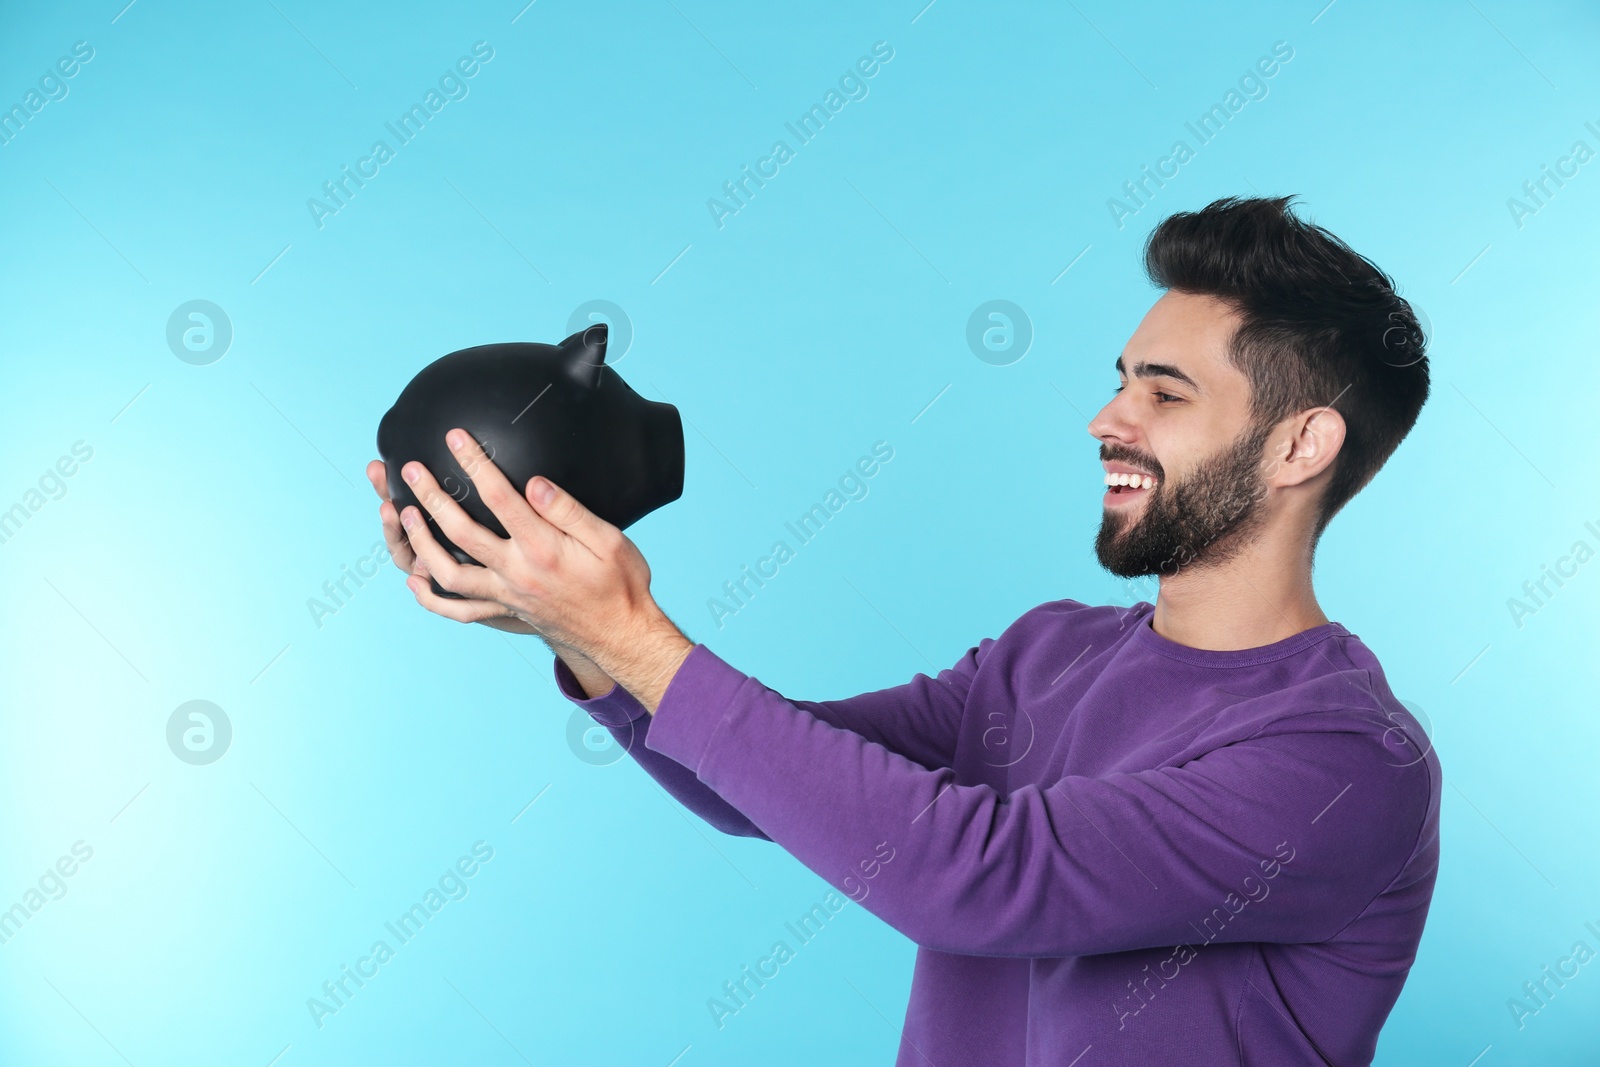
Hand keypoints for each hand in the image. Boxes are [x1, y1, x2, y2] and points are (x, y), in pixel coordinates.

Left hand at [393, 428, 673, 667]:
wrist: (620, 635)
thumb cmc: (621, 583)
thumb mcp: (609, 540)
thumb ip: (569, 511)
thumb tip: (535, 483)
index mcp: (543, 548)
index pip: (500, 497)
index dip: (474, 464)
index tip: (455, 438)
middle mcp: (517, 573)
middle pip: (461, 531)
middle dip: (431, 496)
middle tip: (411, 469)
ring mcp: (507, 595)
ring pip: (449, 572)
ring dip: (421, 542)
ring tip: (405, 515)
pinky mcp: (506, 610)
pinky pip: (460, 610)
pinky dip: (432, 598)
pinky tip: (415, 581)